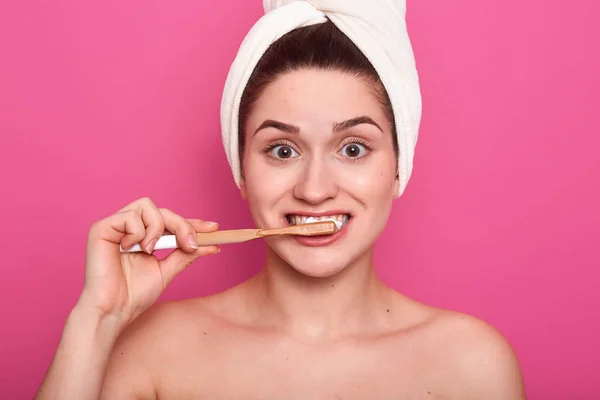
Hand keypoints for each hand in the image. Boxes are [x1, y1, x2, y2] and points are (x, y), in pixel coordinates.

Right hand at [76, 197, 218, 332]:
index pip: (171, 221)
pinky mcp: (101, 228)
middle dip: (182, 225)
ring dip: (157, 228)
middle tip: (190, 245)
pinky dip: (137, 232)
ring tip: (150, 250)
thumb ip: (185, 254)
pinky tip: (130, 249)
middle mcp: (129, 228)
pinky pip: (129, 216)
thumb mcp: (167, 271)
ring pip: (147, 205)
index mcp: (144, 236)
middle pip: (162, 210)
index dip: (192, 222)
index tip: (214, 228)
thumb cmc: (134, 295)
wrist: (113, 311)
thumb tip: (212, 245)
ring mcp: (115, 226)